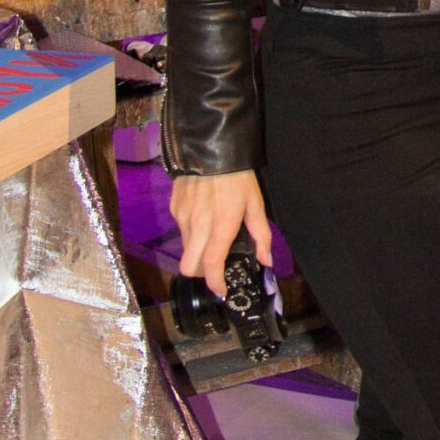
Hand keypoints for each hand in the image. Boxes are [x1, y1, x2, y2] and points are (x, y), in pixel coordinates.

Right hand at [170, 169, 270, 298]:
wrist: (210, 149)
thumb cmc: (238, 178)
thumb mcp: (256, 204)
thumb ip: (261, 235)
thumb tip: (265, 261)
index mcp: (221, 226)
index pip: (212, 265)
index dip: (215, 283)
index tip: (221, 291)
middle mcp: (198, 226)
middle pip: (189, 266)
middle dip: (201, 273)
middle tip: (213, 268)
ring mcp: (183, 217)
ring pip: (185, 248)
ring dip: (197, 251)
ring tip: (211, 237)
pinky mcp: (174, 208)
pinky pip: (181, 230)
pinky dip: (191, 232)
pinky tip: (203, 217)